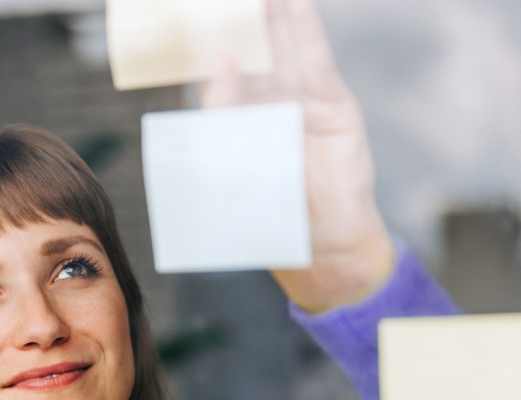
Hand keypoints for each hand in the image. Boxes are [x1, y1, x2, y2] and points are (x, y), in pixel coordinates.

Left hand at [201, 0, 394, 312]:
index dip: (210, 53)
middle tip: (224, 0)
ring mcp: (301, 104)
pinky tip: (294, 5)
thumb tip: (217, 67)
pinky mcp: (332, 106)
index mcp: (237, 126)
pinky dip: (305, 33)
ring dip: (272, 16)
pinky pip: (316, 63)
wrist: (323, 245)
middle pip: (252, 56)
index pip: (221, 80)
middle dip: (238, 23)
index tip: (196, 28)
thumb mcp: (234, 170)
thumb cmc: (273, 218)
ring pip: (283, 51)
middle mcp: (267, 109)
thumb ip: (224, 120)